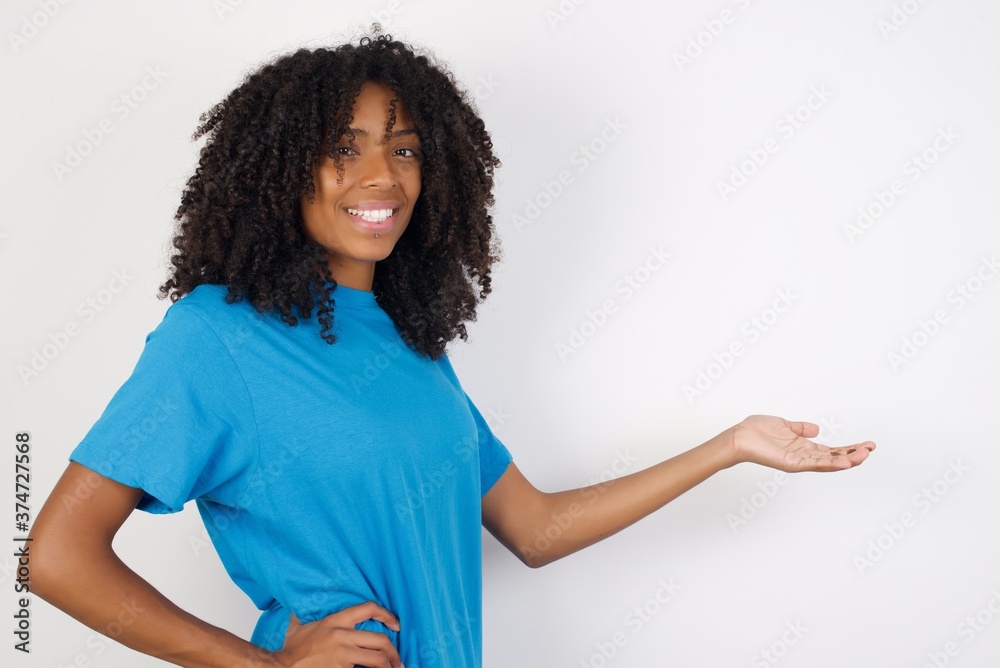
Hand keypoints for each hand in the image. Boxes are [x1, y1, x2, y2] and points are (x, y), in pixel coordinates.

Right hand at [271, 601, 402, 667]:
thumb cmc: (291, 650)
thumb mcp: (298, 626)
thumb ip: (304, 613)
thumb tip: (298, 601)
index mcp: (335, 621)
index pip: (368, 608)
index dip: (387, 615)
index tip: (396, 625)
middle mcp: (342, 635)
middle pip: (381, 640)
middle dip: (393, 652)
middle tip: (397, 661)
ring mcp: (342, 655)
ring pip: (377, 660)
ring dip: (388, 666)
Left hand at [727, 415, 875, 471]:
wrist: (739, 436)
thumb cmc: (756, 431)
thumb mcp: (785, 426)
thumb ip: (801, 428)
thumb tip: (816, 429)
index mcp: (803, 447)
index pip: (832, 451)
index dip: (849, 448)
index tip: (866, 444)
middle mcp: (803, 456)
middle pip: (835, 458)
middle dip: (854, 455)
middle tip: (871, 449)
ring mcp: (798, 461)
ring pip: (828, 463)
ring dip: (847, 460)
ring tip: (864, 455)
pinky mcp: (791, 463)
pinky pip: (814, 464)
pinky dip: (830, 463)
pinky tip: (844, 461)